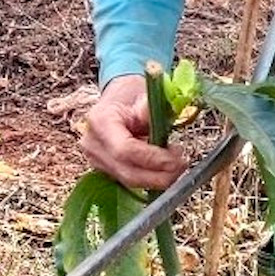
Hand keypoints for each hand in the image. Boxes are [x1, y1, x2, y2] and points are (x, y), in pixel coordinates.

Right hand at [80, 74, 187, 190]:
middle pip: (128, 172)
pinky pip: (129, 180)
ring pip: (129, 181)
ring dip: (157, 178)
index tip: (175, 159)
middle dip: (159, 175)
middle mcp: (93, 144)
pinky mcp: (104, 169)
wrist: (116, 100)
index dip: (153, 159)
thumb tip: (166, 110)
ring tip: (175, 164)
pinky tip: (163, 168)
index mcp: (100, 121)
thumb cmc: (130, 96)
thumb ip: (151, 107)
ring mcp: (95, 159)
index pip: (126, 150)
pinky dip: (149, 177)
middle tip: (181, 165)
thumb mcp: (142, 95)